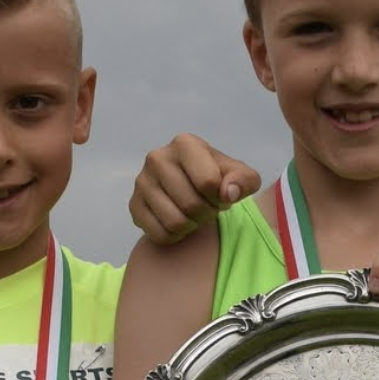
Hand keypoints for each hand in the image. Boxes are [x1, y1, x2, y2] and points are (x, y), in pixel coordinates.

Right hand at [130, 134, 262, 244]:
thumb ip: (244, 180)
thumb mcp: (240, 175)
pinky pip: (159, 234)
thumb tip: (228, 193)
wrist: (189, 184)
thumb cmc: (216, 177)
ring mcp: (142, 182)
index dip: (221, 197)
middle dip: (207, 213)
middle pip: (191, 205)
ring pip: (175, 222)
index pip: (208, 182)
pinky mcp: (134, 205)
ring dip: (192, 225)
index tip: (220, 195)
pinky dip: (175, 236)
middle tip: (209, 208)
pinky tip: (180, 222)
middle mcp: (157, 158)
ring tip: (195, 214)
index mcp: (184, 144)